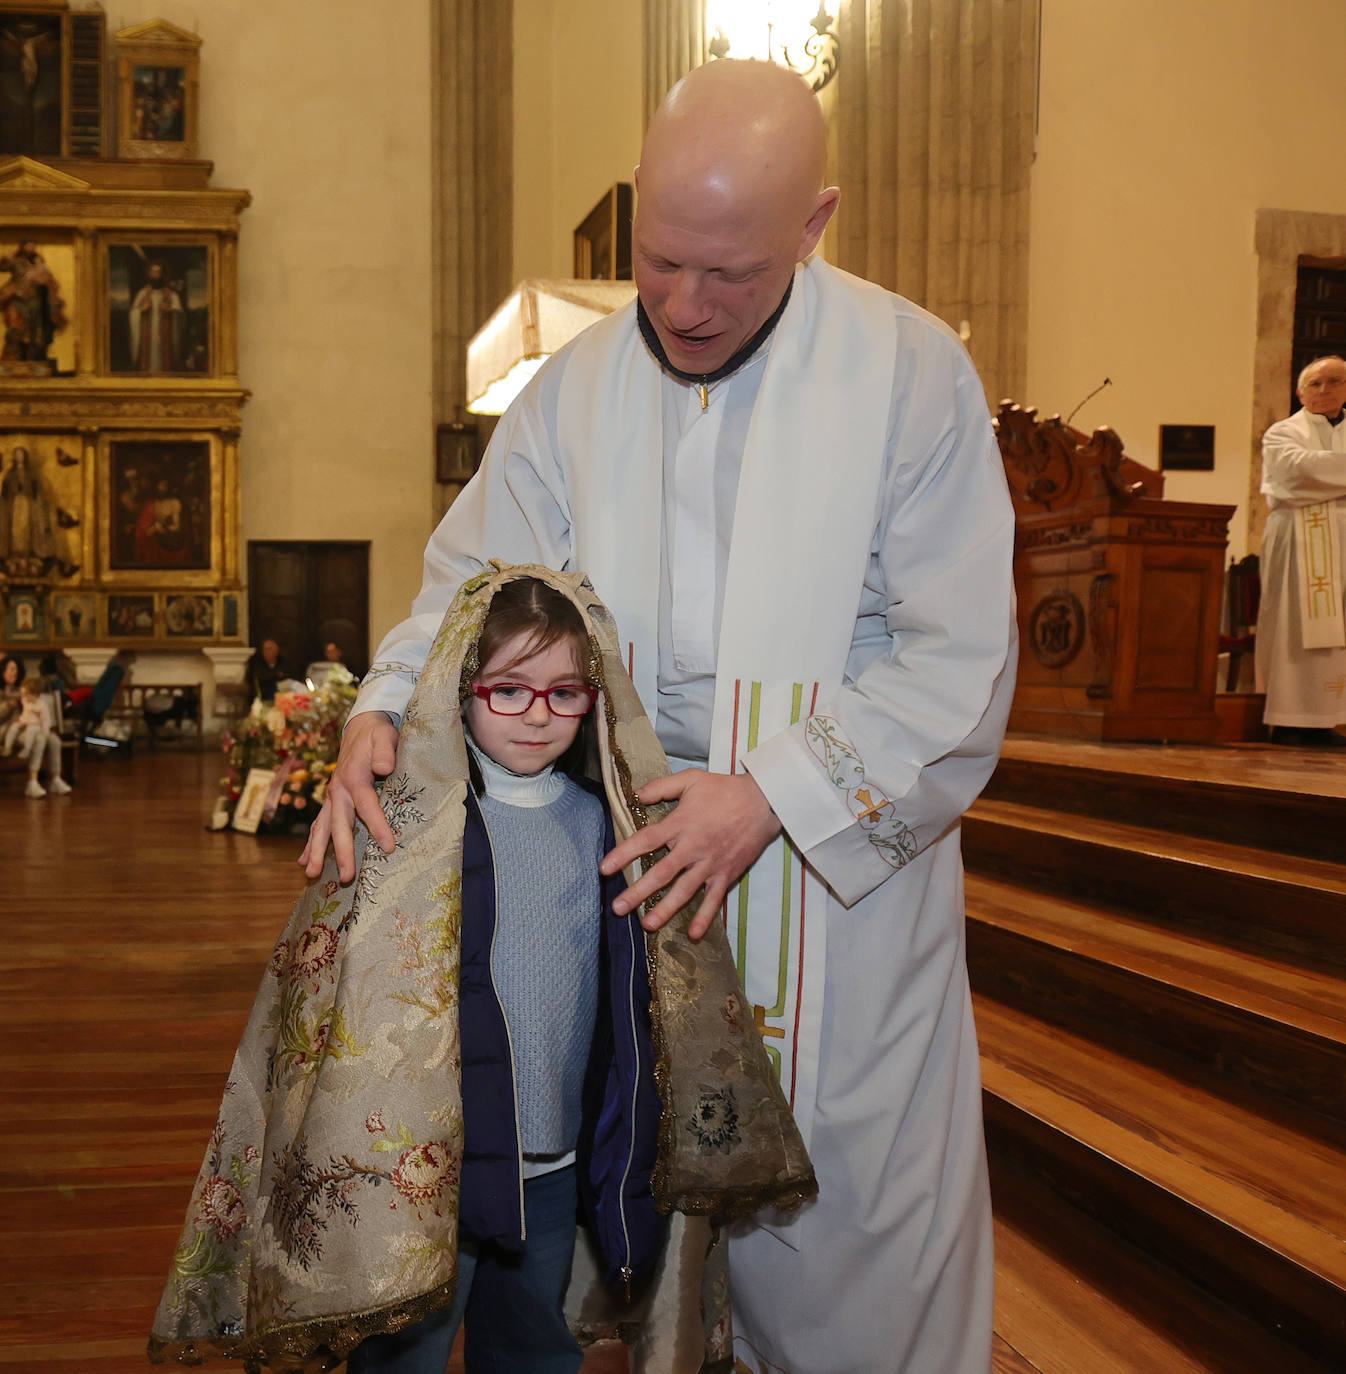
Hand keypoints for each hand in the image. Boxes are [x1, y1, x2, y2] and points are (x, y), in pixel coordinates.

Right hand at [299, 711, 399, 882]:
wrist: (362, 727)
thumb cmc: (376, 734)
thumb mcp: (385, 736)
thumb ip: (385, 751)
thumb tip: (383, 767)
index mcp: (354, 778)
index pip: (367, 806)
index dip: (377, 826)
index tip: (388, 846)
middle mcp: (339, 790)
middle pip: (340, 825)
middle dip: (342, 851)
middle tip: (347, 876)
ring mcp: (332, 797)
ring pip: (323, 828)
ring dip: (317, 851)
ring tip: (310, 873)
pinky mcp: (332, 800)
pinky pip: (319, 824)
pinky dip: (312, 842)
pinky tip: (304, 861)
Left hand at [600, 770, 781, 939]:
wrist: (764, 801)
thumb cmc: (725, 789)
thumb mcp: (691, 780)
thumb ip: (661, 787)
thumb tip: (636, 795)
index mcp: (681, 824)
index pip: (646, 841)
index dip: (624, 854)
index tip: (605, 869)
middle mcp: (693, 847)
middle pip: (661, 873)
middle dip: (638, 892)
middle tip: (618, 908)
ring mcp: (710, 864)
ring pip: (685, 891)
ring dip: (665, 909)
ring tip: (647, 925)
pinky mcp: (727, 874)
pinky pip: (714, 899)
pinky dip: (705, 918)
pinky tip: (693, 934)